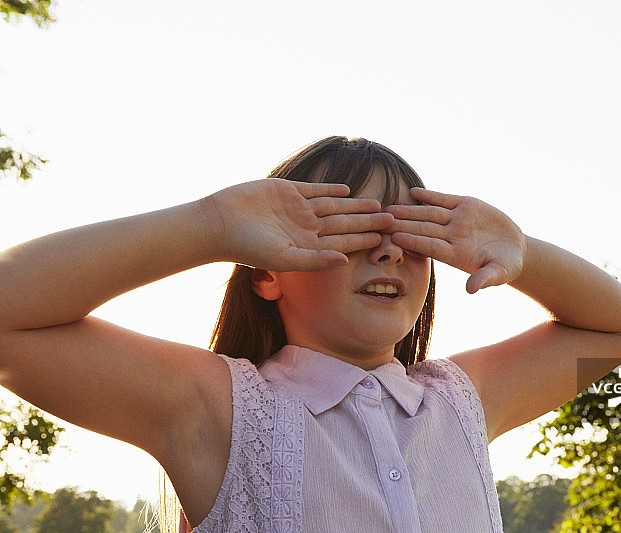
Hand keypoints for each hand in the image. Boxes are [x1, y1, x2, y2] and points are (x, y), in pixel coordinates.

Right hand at [204, 179, 393, 271]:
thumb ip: (315, 260)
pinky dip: (330, 188)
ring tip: (377, 203)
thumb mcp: (285, 259)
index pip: (343, 241)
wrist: (219, 223)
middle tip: (394, 218)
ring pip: (334, 205)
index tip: (387, 238)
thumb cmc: (249, 247)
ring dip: (355, 204)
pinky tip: (347, 189)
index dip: (365, 239)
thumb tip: (345, 262)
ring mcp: (297, 208)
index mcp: (307, 246)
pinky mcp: (286, 190)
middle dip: (368, 221)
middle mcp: (305, 228)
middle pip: (344, 222)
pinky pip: (314, 189)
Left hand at [386, 188, 525, 293]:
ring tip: (391, 207)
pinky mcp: (465, 206)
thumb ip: (485, 279)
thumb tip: (471, 290)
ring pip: (430, 213)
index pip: (431, 247)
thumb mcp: (499, 272)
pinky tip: (413, 192)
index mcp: (456, 254)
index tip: (396, 238)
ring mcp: (457, 220)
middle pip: (424, 229)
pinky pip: (444, 199)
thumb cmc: (506, 265)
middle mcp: (452, 237)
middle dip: (404, 224)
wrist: (515, 248)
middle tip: (382, 220)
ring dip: (410, 210)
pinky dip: (429, 195)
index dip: (414, 241)